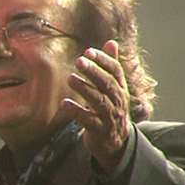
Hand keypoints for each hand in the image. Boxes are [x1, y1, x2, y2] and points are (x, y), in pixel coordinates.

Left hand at [62, 40, 130, 172]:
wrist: (115, 143)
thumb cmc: (110, 110)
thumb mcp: (113, 89)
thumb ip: (111, 67)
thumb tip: (111, 42)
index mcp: (121, 89)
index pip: (115, 71)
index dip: (103, 60)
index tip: (88, 51)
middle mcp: (118, 102)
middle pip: (107, 84)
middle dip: (94, 71)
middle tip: (79, 61)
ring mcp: (110, 117)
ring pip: (99, 101)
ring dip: (85, 89)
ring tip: (70, 78)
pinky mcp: (99, 131)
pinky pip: (88, 120)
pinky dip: (77, 112)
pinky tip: (64, 103)